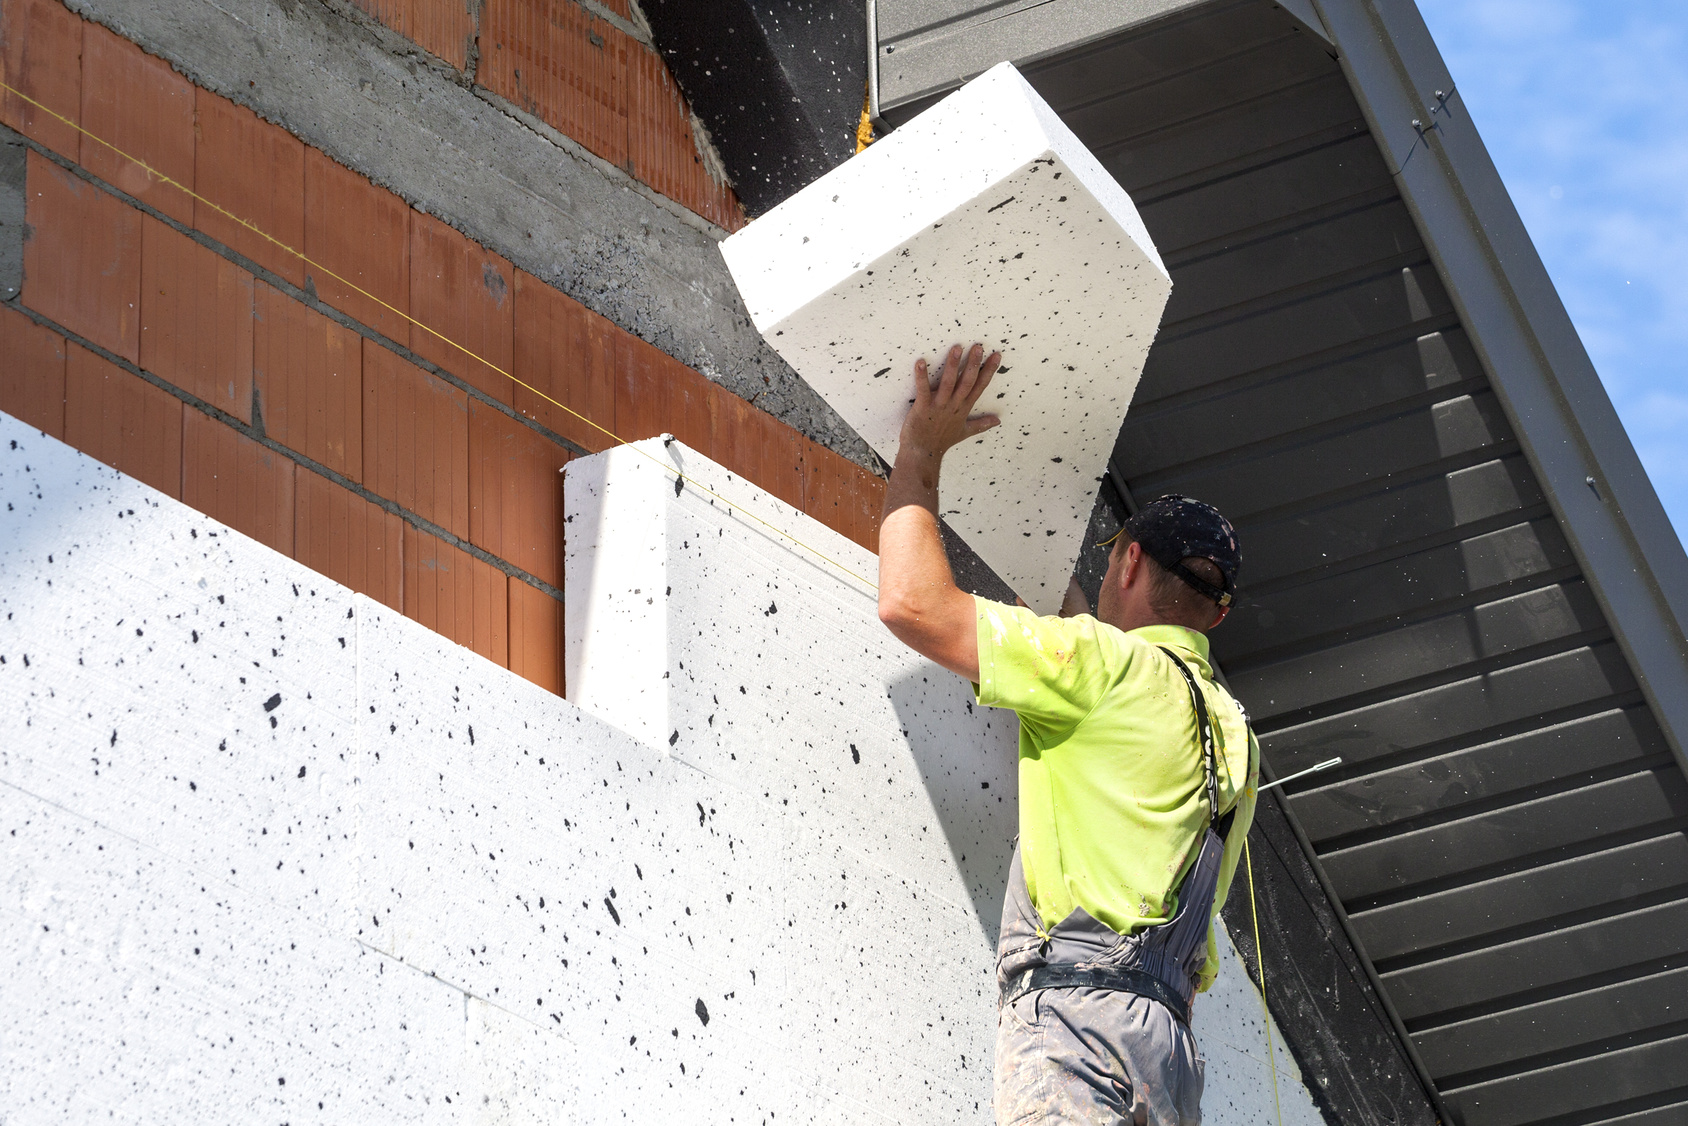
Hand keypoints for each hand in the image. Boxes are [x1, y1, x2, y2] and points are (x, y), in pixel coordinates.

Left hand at [897, 343, 1000, 459]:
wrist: (923, 454)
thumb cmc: (941, 442)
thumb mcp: (965, 432)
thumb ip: (981, 424)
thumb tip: (998, 421)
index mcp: (963, 408)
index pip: (979, 386)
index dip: (988, 371)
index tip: (996, 355)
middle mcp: (953, 405)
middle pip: (967, 382)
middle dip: (974, 364)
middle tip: (979, 346)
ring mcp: (939, 406)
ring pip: (948, 383)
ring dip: (953, 366)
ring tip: (957, 348)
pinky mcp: (923, 408)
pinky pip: (923, 390)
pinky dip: (921, 376)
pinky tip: (921, 362)